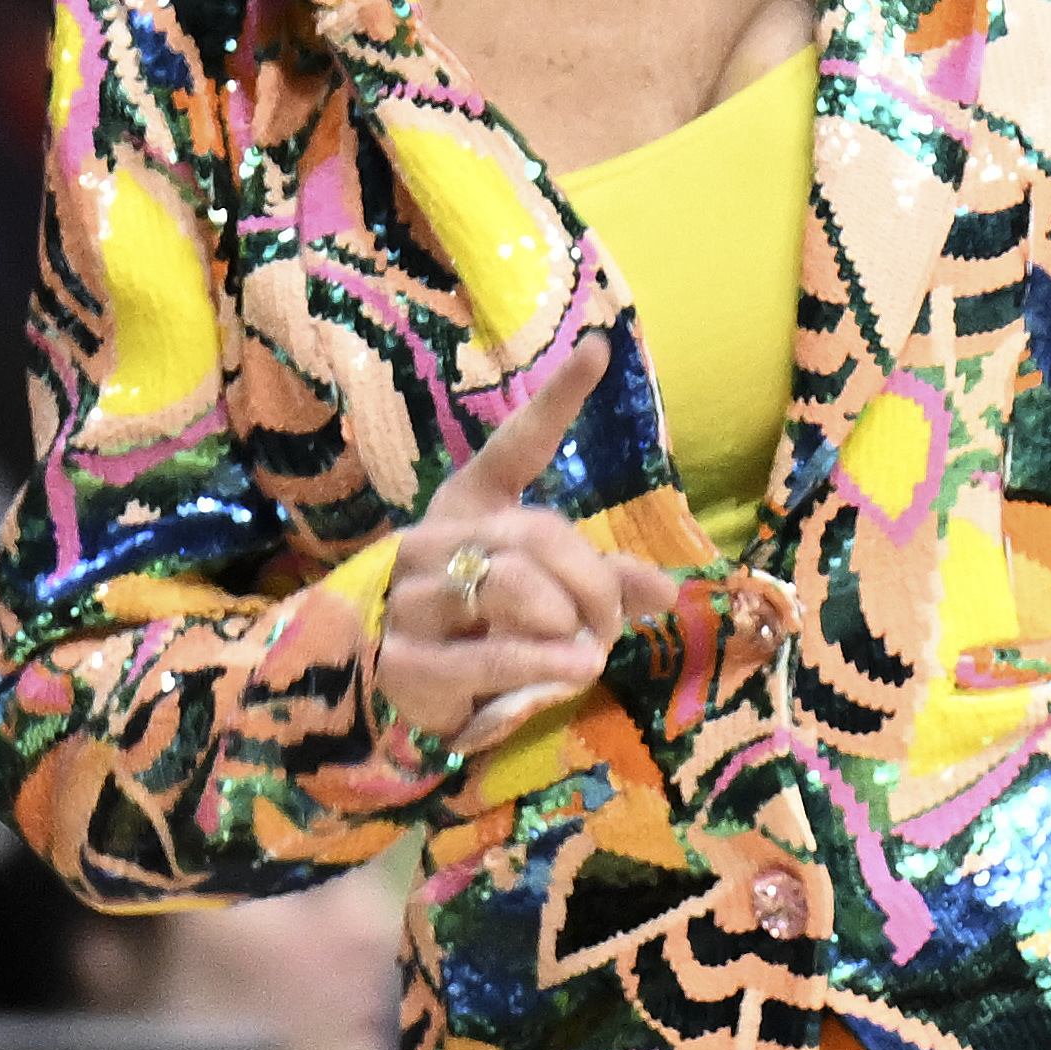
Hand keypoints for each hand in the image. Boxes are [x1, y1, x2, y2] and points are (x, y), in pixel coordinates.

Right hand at [373, 340, 679, 761]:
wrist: (382, 699)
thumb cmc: (471, 632)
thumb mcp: (536, 599)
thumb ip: (599, 586)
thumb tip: (668, 592)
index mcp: (464, 510)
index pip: (513, 448)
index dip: (556, 401)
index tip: (601, 349)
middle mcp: (432, 543)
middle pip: (537, 535)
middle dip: (592, 582)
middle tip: (612, 622)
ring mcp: (411, 600)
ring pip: (511, 586)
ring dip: (570, 622)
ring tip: (586, 653)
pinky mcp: (406, 662)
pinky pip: (489, 654)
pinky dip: (544, 660)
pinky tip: (580, 667)